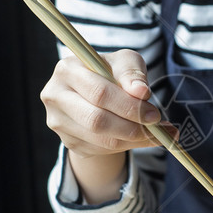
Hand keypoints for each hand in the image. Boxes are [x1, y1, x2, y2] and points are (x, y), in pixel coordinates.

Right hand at [40, 50, 173, 202]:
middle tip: (156, 127)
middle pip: (96, 120)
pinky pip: (100, 150)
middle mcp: (55, 95)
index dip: (129, 106)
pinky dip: (125, 147)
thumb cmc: (111, 72)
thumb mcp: (125, 62)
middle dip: (132, 127)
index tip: (154, 114)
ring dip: (133, 140)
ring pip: (100, 140)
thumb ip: (133, 72)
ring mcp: (58, 121)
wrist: (95, 94)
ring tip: (155, 135)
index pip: (99, 93)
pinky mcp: (67, 141)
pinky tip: (138, 138)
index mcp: (67, 69)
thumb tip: (141, 91)